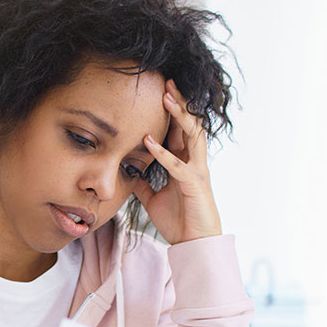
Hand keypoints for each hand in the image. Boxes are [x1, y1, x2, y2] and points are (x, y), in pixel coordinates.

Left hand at [132, 79, 222, 244]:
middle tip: (167, 82)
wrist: (193, 245)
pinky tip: (149, 142)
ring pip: (192, 136)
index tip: (159, 91)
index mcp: (185, 162)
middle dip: (179, 103)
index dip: (171, 111)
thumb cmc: (178, 220)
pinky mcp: (196, 186)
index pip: (178, 130)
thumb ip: (144, 183)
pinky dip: (164, 153)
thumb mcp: (153, 198)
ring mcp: (197, 171)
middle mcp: (194, 162)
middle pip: (189, 125)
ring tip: (167, 99)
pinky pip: (179, 166)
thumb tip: (129, 173)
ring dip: (179, 117)